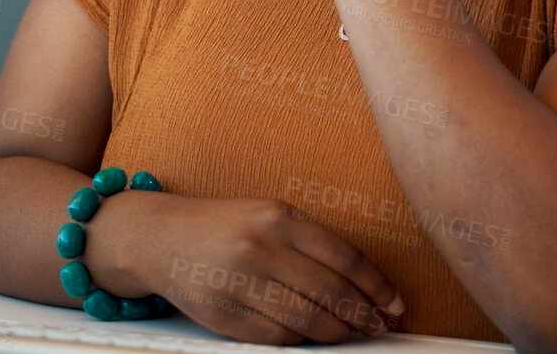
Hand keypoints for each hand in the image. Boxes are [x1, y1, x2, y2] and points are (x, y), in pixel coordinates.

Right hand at [105, 192, 405, 342]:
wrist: (160, 237)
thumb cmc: (227, 226)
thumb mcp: (271, 215)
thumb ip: (314, 244)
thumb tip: (367, 285)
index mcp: (279, 218)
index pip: (345, 258)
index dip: (378, 287)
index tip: (395, 304)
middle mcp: (260, 248)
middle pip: (330, 293)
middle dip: (364, 316)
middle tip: (380, 327)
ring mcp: (238, 283)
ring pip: (306, 320)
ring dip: (338, 333)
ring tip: (354, 334)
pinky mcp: (222, 314)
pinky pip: (276, 337)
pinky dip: (301, 340)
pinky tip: (313, 336)